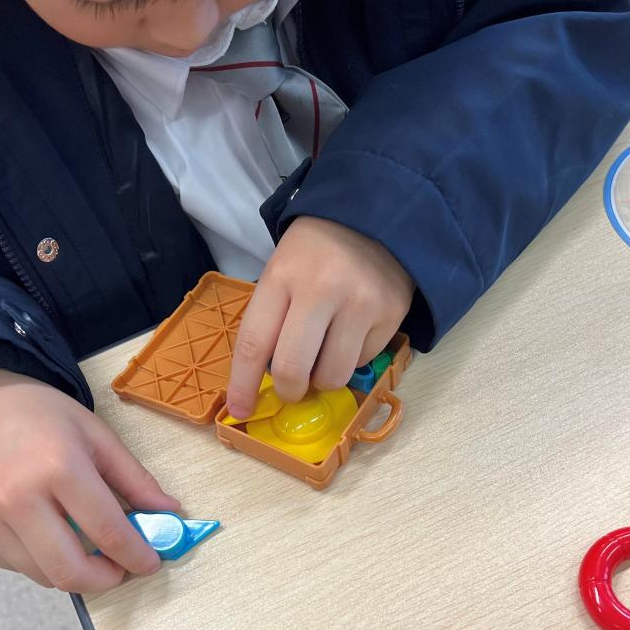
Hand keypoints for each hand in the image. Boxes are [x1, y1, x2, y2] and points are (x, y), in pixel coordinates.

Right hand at [0, 369, 178, 590]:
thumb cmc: (40, 416)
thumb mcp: (96, 435)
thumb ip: (135, 479)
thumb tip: (171, 514)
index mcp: (59, 467)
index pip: (109, 534)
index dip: (137, 557)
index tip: (149, 562)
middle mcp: (16, 497)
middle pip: (71, 572)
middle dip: (105, 580)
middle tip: (118, 568)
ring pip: (42, 575)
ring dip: (71, 570)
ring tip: (80, 543)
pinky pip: (13, 565)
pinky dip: (37, 558)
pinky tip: (41, 529)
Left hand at [226, 218, 413, 418]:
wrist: (374, 218)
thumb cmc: (316, 252)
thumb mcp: (282, 271)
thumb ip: (272, 321)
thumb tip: (264, 381)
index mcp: (282, 276)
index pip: (254, 343)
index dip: (243, 385)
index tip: (240, 410)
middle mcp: (321, 289)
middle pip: (292, 369)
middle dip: (288, 391)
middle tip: (290, 389)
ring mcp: (359, 303)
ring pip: (332, 376)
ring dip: (323, 379)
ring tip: (325, 356)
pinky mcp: (390, 314)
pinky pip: (362, 362)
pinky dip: (351, 359)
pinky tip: (352, 332)